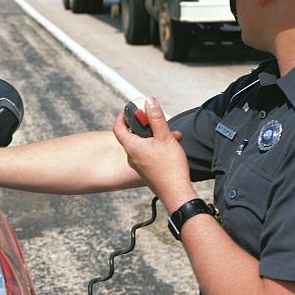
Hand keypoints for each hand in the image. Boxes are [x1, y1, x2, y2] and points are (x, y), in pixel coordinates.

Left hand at [112, 97, 196, 211]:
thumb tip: (148, 101)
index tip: (132, 109)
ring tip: (173, 135)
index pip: (118, 127)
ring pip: (143, 143)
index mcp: (131, 146)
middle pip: (132, 134)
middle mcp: (131, 156)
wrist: (176, 193)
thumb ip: (156, 118)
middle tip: (158, 120)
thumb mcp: (164, 137)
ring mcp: (138, 164)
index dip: (122, 115)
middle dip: (146, 125)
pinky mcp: (146, 170)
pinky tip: (172, 146)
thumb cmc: (170, 167)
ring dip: (156, 135)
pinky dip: (157, 146)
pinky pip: (148, 152)